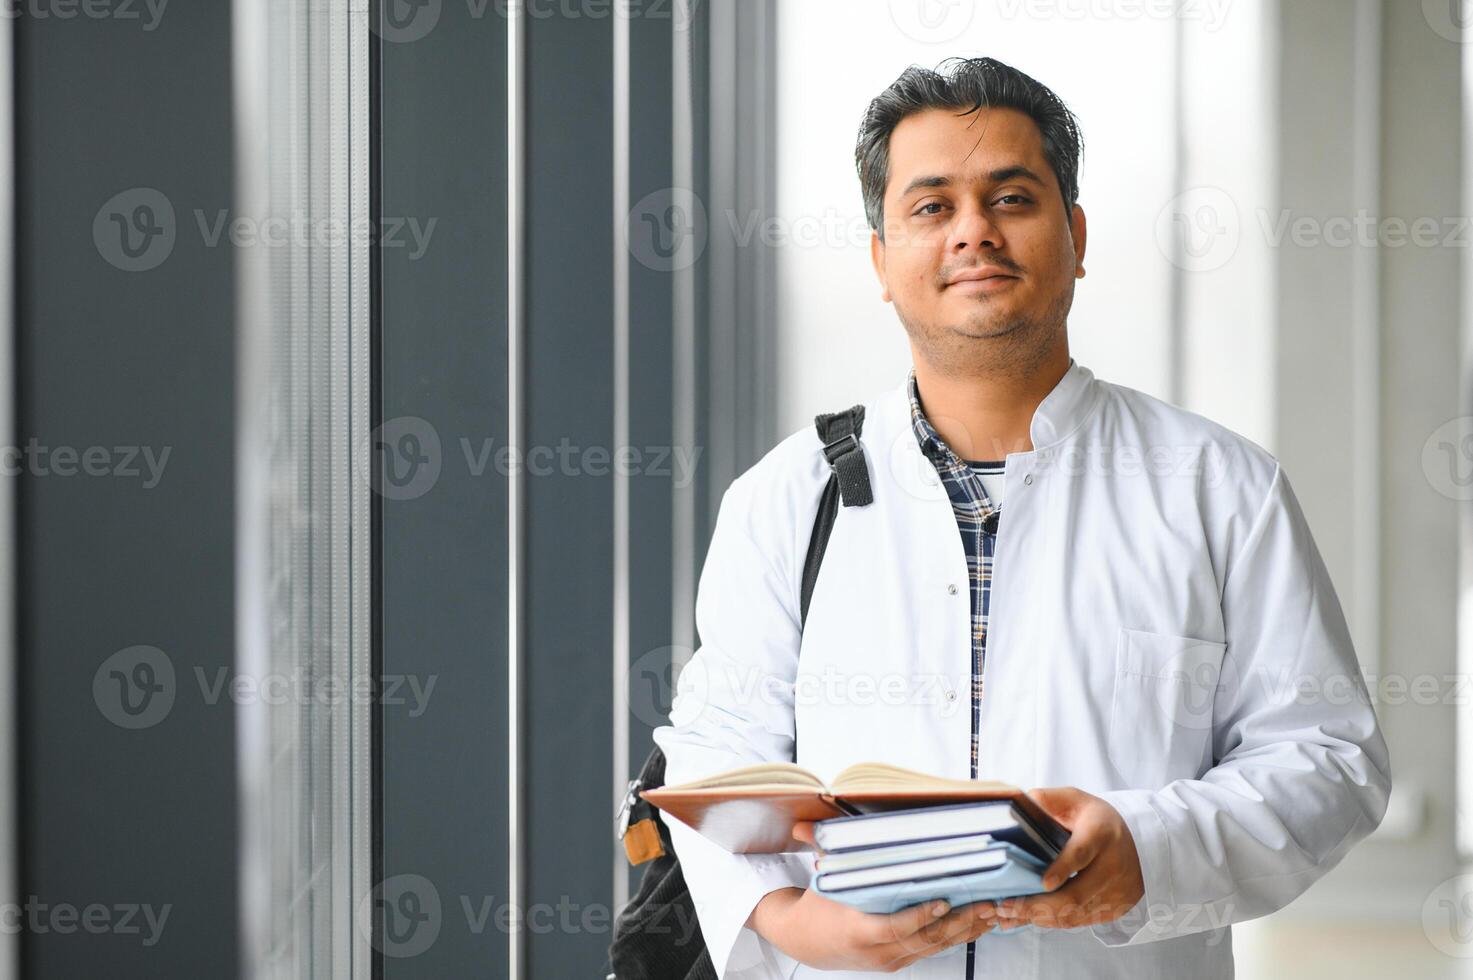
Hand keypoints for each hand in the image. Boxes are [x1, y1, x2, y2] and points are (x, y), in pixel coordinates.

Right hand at [743, 820, 996, 971]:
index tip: (945, 900)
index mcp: (859, 930)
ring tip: (990, 911)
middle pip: (926, 940)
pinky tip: (975, 924)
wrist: (806, 943)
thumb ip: (820, 849)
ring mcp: (891, 960)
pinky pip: (932, 950)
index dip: (923, 915)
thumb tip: (803, 823)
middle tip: (986, 903)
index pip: (897, 927)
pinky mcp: (899, 961)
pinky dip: (955, 937)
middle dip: (960, 922)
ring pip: (935, 948)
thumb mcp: (821, 879)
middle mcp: (878, 952)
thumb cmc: (817, 907)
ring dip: (966, 931)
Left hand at [992, 786, 1143, 930]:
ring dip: (1041, 917)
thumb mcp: (1074, 800)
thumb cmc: (1096, 819)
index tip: (1043, 883)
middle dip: (1039, 904)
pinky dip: (1053, 922)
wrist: (1140, 841)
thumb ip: (1046, 801)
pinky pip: (1081, 921)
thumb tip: (1016, 809)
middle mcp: (1113, 865)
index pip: (1082, 853)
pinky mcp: (1115, 908)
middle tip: (1005, 906)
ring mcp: (1117, 891)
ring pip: (1076, 913)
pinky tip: (1029, 919)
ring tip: (1008, 915)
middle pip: (1076, 894)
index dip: (1063, 868)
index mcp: (1101, 833)